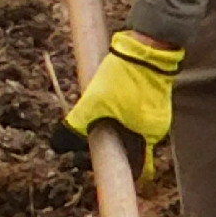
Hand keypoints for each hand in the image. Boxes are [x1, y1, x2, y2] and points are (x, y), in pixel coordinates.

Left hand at [61, 30, 184, 176]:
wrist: (146, 46)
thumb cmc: (124, 77)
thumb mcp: (93, 104)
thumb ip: (75, 126)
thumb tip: (58, 144)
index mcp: (148, 135)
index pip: (136, 167)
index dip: (116, 169)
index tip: (100, 170)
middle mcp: (156, 127)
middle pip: (131, 147)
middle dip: (111, 144)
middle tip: (90, 137)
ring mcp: (157, 112)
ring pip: (131, 128)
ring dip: (114, 125)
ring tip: (98, 112)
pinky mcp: (154, 97)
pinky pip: (135, 113)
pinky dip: (121, 111)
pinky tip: (108, 98)